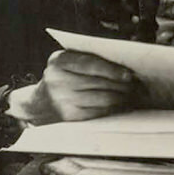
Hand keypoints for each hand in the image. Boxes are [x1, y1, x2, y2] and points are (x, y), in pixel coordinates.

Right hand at [7, 50, 137, 124]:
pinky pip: (98, 112)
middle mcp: (58, 80)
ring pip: (101, 98)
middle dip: (121, 84)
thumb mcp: (68, 62)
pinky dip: (112, 109)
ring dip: (121, 97)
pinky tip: (121, 105)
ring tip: (131, 94)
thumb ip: (89, 58)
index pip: (90, 64)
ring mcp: (62, 100)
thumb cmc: (62, 77)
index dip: (112, 70)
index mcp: (59, 61)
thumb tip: (124, 65)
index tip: (128, 74)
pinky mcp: (68, 116)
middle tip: (136, 85)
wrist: (37, 104)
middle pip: (99, 82)